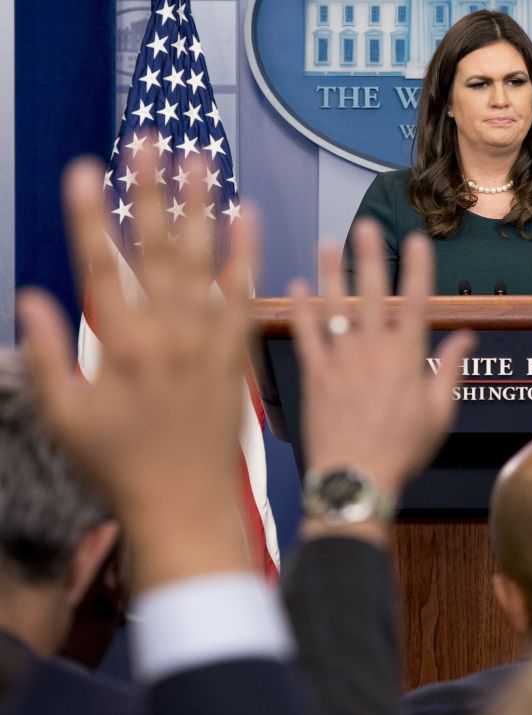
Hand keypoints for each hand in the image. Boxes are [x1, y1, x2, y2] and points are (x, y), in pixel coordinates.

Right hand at [17, 153, 257, 589]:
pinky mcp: (237, 351)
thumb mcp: (64, 418)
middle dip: (151, 191)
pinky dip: (248, 252)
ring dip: (201, 206)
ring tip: (201, 158)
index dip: (92, 215)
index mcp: (119, 347)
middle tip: (150, 139)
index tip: (86, 169)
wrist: (188, 504)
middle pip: (157, 248)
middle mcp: (168, 334)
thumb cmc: (118, 466)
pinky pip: (245, 293)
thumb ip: (47, 356)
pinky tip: (248, 214)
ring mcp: (208, 340)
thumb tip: (31, 296)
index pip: (101, 266)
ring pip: (205, 260)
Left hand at [289, 220, 473, 533]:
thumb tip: (467, 336)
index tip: (417, 239)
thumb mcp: (440, 413)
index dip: (418, 266)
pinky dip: (301, 309)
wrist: (356, 477)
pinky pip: (306, 334)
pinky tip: (296, 287)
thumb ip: (451, 369)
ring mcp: (341, 359)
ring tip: (328, 245)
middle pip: (373, 291)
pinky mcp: (315, 374)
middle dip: (370, 255)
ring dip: (331, 272)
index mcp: (408, 356)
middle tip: (365, 226)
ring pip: (335, 305)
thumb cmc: (403, 450)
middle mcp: (374, 348)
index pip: (418, 299)